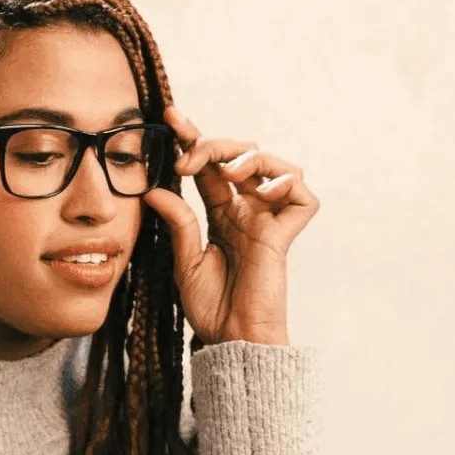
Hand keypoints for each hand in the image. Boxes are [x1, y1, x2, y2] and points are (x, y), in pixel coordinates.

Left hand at [142, 105, 319, 344]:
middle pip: (239, 156)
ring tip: (227, 173)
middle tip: (187, 159)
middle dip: (213, 145)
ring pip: (273, 165)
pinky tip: (262, 190)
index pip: (208, 167)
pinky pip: (301, 193)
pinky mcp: (286, 234)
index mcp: (220, 215)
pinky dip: (285, 182)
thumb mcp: (184, 261)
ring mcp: (268, 220)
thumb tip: (153, 189)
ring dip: (248, 158)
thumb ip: (177, 223)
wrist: (231, 337)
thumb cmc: (210, 308)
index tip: (170, 117)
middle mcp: (246, 211)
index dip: (192, 140)